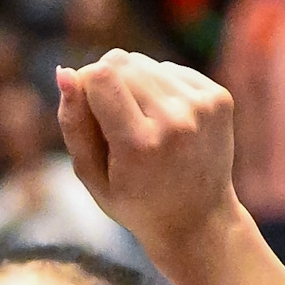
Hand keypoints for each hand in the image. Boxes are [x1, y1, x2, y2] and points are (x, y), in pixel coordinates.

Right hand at [56, 50, 245, 269]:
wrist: (199, 221)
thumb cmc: (134, 200)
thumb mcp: (91, 175)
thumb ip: (72, 122)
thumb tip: (64, 72)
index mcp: (139, 145)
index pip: (100, 75)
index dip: (86, 85)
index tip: (91, 112)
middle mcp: (175, 121)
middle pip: (121, 62)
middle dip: (108, 84)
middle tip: (117, 125)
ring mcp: (202, 108)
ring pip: (145, 62)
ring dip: (135, 84)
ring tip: (143, 123)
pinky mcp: (219, 98)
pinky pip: (170, 69)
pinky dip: (160, 87)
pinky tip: (166, 120)